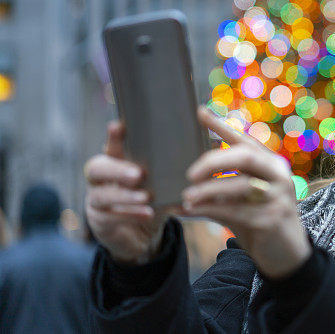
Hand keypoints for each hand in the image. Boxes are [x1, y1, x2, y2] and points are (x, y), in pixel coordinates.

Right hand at [84, 122, 168, 263]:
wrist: (143, 234)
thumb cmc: (155, 198)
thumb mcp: (166, 180)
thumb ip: (178, 162)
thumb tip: (212, 142)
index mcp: (117, 160)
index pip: (111, 144)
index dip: (113, 137)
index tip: (118, 126)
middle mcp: (101, 177)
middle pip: (96, 167)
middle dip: (118, 169)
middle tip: (139, 174)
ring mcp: (97, 199)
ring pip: (101, 194)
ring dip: (126, 196)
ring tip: (146, 197)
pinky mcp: (100, 220)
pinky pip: (110, 217)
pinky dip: (130, 215)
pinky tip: (147, 214)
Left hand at [182, 108, 310, 278]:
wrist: (287, 256)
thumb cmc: (261, 221)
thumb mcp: (245, 199)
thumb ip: (227, 184)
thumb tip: (189, 181)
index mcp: (271, 164)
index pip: (244, 140)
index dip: (221, 126)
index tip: (199, 112)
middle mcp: (278, 174)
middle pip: (244, 156)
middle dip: (213, 161)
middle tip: (189, 173)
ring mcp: (278, 196)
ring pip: (239, 185)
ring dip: (208, 190)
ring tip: (186, 196)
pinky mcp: (272, 218)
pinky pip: (235, 210)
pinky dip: (210, 209)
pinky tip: (192, 211)